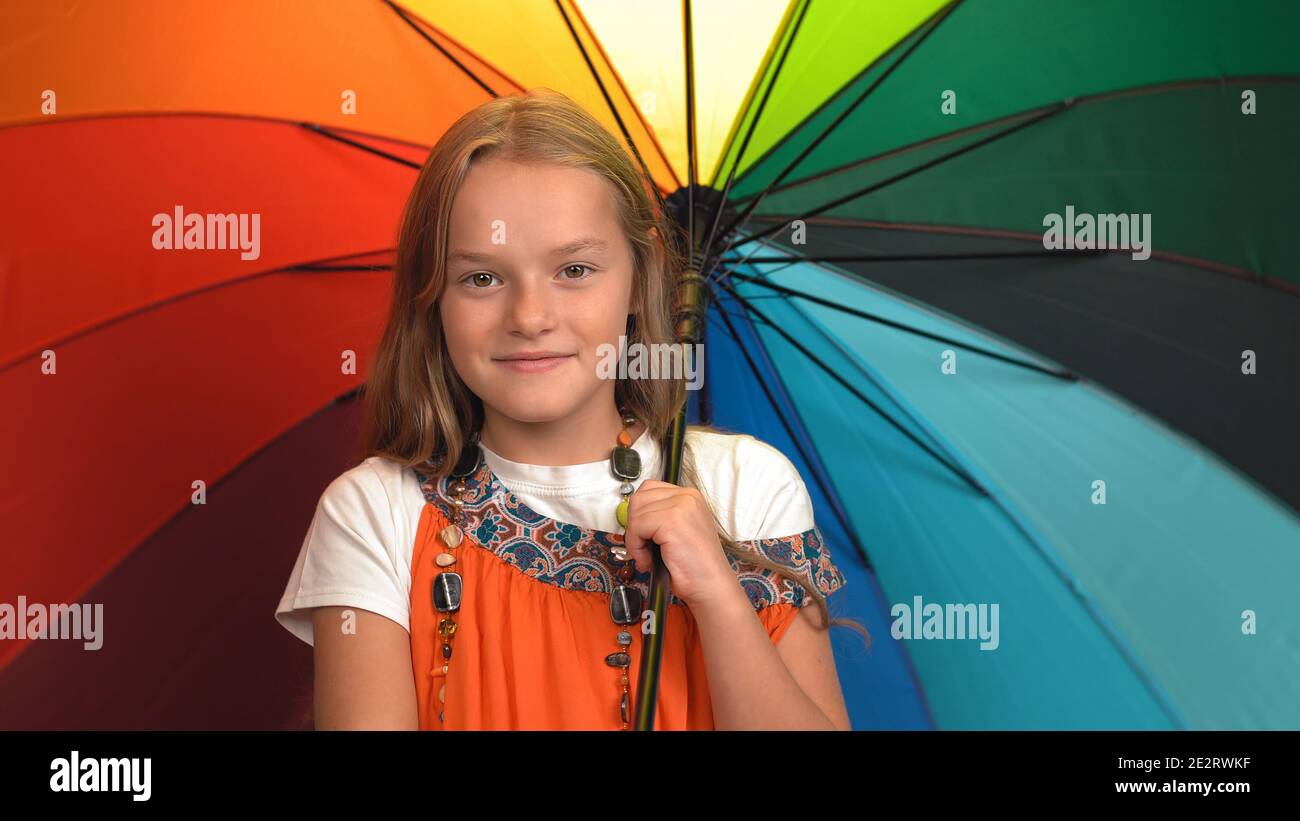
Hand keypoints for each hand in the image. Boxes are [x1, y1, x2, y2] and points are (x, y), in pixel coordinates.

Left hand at [622, 480, 740, 610]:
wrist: (710, 585)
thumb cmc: (694, 566)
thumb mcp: (677, 531)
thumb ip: (659, 517)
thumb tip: (632, 515)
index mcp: (690, 496)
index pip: (649, 489)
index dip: (640, 514)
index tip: (644, 535)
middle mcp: (687, 496)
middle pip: (639, 498)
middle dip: (634, 525)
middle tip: (643, 547)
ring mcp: (681, 505)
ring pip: (636, 512)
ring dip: (634, 538)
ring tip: (647, 556)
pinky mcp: (672, 519)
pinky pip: (637, 526)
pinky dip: (636, 547)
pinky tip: (648, 560)